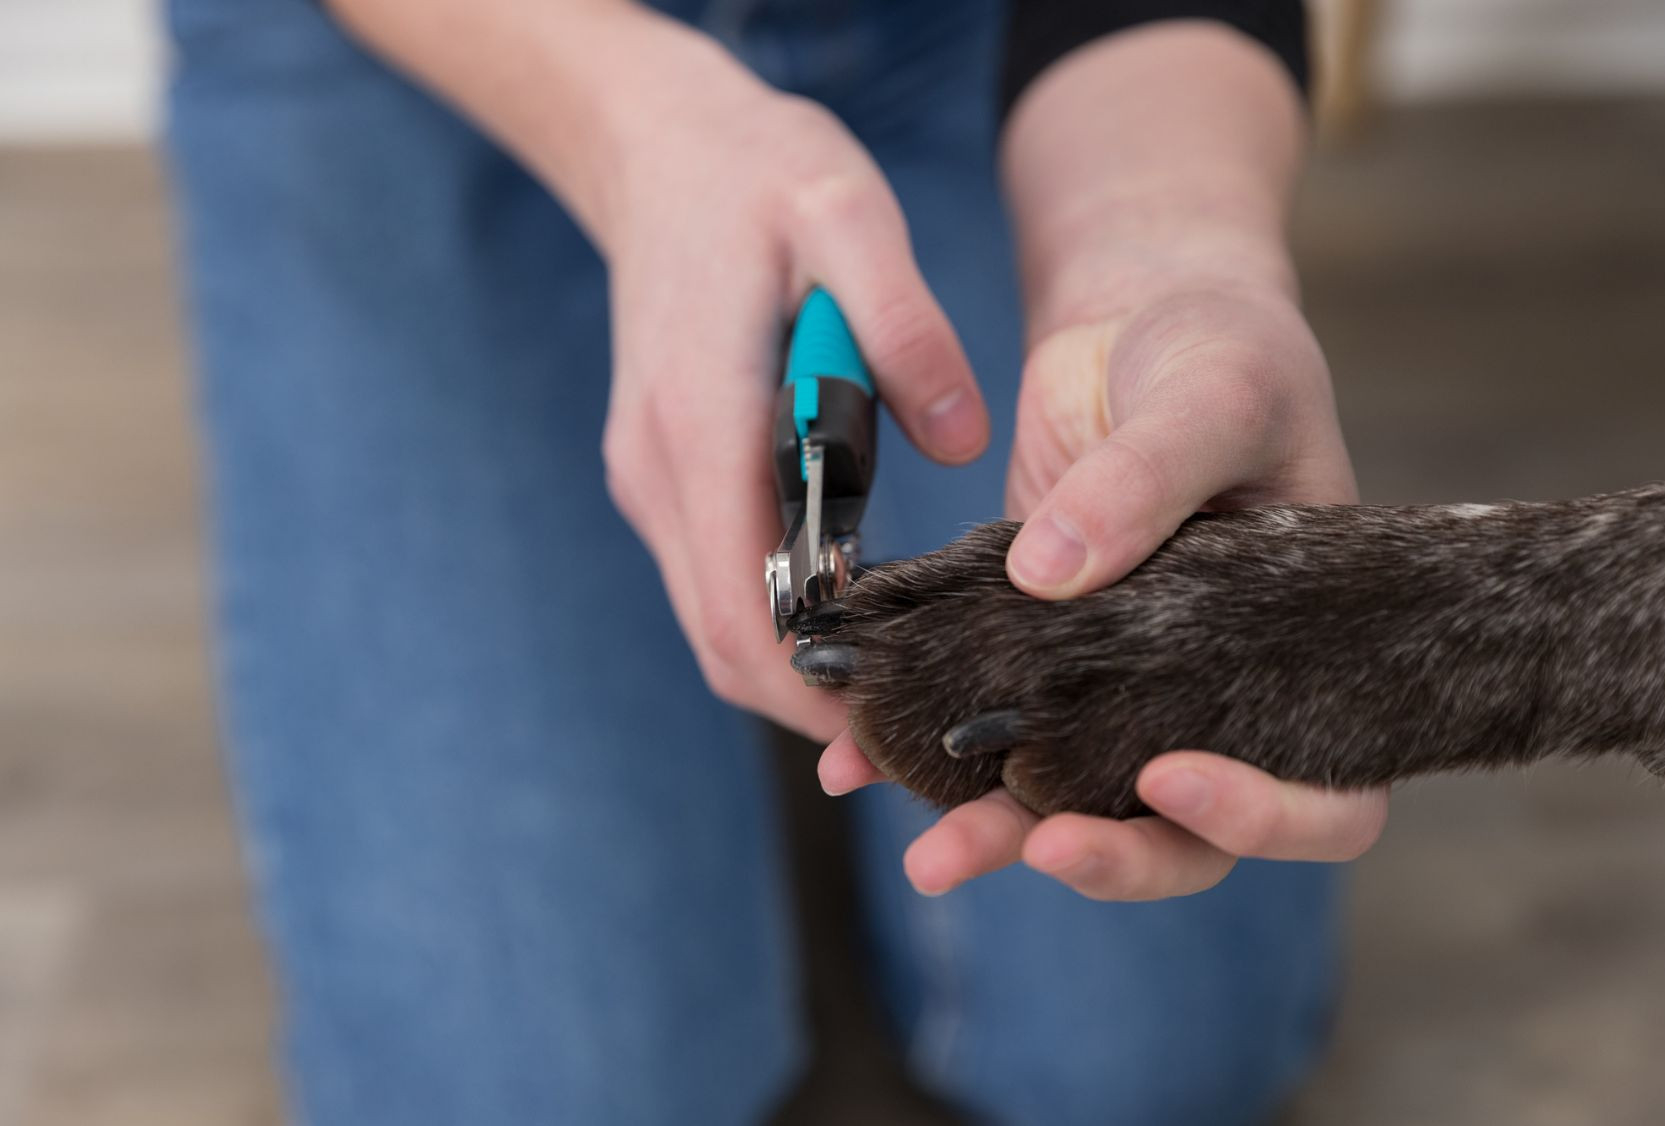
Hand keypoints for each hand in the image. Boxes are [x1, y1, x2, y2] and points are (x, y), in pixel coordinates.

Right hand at [326, 5, 988, 740]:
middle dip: (810, 702)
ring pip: (712, 622)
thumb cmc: (756, 174)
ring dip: (791, 668)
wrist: (654, 145)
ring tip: (899, 682)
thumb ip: (906, 327)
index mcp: (699, 418)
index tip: (897, 727)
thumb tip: (963, 440)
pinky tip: (850, 608)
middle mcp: (657, 469)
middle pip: (722, 640)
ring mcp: (650, 477)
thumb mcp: (849, 217)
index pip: (743, 602)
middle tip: (918, 730)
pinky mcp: (662, 474)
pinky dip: (773, 620)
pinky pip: (714, 579)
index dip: (813, 684)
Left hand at [818, 286, 1388, 896]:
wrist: (1142, 317)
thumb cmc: (1225, 352)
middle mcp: (1218, 695)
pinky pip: (986, 721)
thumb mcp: (1214, 395)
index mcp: (1310, 659)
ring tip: (927, 855)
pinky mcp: (1032, 651)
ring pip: (1074, 799)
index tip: (1169, 776)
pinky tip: (853, 758)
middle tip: (1033, 849)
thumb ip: (1144, 481)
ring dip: (1000, 831)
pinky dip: (921, 749)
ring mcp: (1120, 683)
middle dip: (1109, 856)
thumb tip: (1050, 576)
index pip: (1326, 795)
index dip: (1258, 816)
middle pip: (1186, 832)